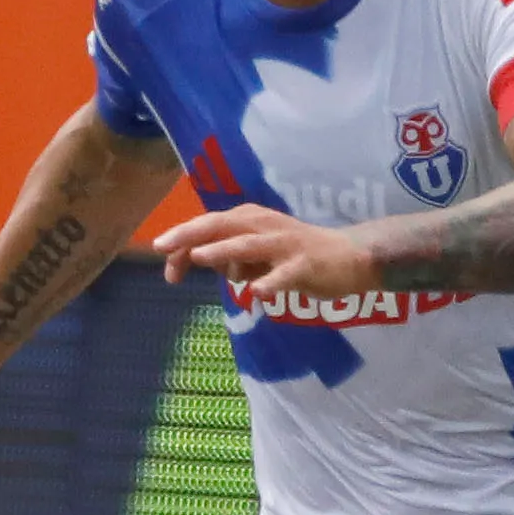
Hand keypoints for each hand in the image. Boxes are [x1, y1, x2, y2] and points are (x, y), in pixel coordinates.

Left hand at [153, 204, 375, 301]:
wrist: (350, 257)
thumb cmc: (296, 254)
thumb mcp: (256, 252)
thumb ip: (224, 254)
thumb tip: (191, 258)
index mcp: (249, 220)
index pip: (208, 226)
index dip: (182, 240)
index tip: (165, 263)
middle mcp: (263, 226)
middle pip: (222, 226)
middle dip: (190, 235)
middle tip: (162, 246)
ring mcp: (285, 245)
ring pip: (249, 246)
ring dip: (223, 251)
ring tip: (198, 257)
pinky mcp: (306, 265)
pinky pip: (285, 275)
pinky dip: (271, 283)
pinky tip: (258, 295)